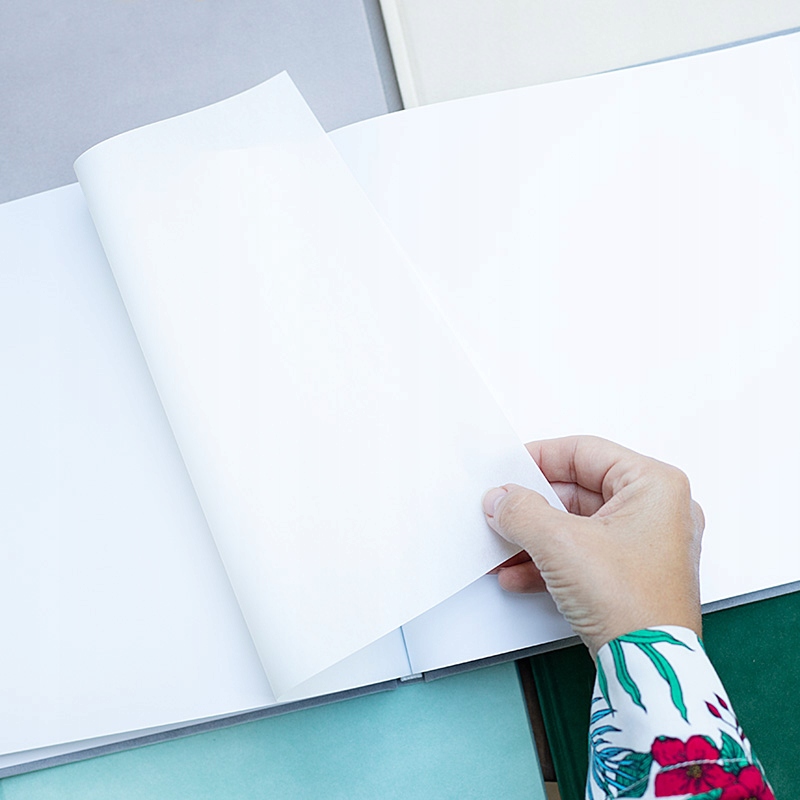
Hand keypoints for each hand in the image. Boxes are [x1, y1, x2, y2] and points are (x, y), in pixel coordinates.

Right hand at [483, 436, 703, 657]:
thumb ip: (522, 512)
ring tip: (502, 546)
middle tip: (500, 510)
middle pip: (577, 491)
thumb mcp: (561, 544)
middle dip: (532, 507)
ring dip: (534, 537)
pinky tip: (517, 574)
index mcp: (654, 486)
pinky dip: (550, 561)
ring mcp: (645, 545)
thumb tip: (501, 499)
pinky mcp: (631, 575)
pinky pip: (583, 554)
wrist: (649, 670)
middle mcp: (656, 510)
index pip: (585, 452)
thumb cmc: (632, 603)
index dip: (540, 458)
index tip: (508, 470)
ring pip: (576, 526)